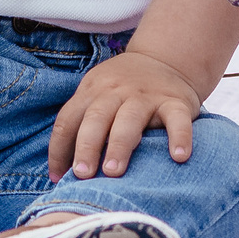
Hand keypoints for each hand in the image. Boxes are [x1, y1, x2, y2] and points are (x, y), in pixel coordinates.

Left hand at [47, 50, 201, 181]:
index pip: (68, 119)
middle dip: (86, 147)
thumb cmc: (123, 91)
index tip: (58, 178)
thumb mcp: (98, 95)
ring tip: (113, 172)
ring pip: (130, 119)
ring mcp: (147, 96)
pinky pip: (178, 120)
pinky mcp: (176, 102)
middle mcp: (116, 91)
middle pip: (96, 118)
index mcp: (92, 91)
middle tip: (82, 175)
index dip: (59, 149)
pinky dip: (180, 137)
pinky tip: (179, 157)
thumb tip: (61, 172)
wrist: (166, 59)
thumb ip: (82, 124)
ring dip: (119, 145)